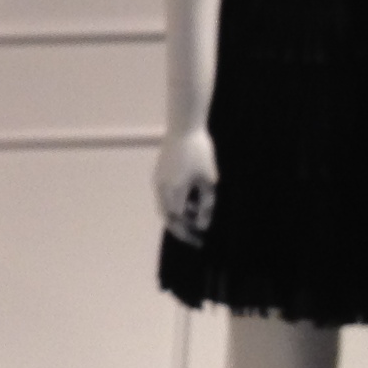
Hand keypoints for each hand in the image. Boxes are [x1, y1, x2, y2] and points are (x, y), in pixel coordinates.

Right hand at [154, 128, 215, 242]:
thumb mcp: (209, 179)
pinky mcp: (158, 173)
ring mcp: (158, 180)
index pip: (178, 221)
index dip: (189, 232)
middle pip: (167, 217)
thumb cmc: (200, 152)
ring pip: (163, 207)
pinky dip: (174, 203)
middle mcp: (162, 189)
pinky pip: (163, 196)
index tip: (201, 239)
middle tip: (194, 236)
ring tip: (194, 214)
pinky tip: (188, 198)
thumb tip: (202, 225)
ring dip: (177, 215)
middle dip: (180, 229)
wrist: (183, 127)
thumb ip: (207, 204)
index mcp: (174, 191)